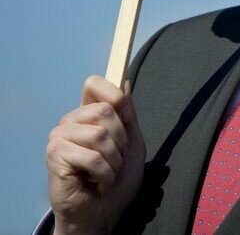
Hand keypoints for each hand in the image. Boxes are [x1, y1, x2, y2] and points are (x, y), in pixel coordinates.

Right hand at [46, 76, 144, 234]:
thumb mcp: (131, 144)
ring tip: (105, 173)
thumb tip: (124, 81)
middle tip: (113, 160)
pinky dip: (105, 175)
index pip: (94, 84)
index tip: (126, 119)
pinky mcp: (54, 155)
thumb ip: (128, 115)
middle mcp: (70, 122)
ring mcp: (59, 137)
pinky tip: (97, 184)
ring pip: (101, 135)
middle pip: (106, 110)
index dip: (117, 98)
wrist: (102, 212)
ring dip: (114, 162)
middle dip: (121, 141)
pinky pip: (93, 157)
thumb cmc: (116, 181)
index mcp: (87, 115)